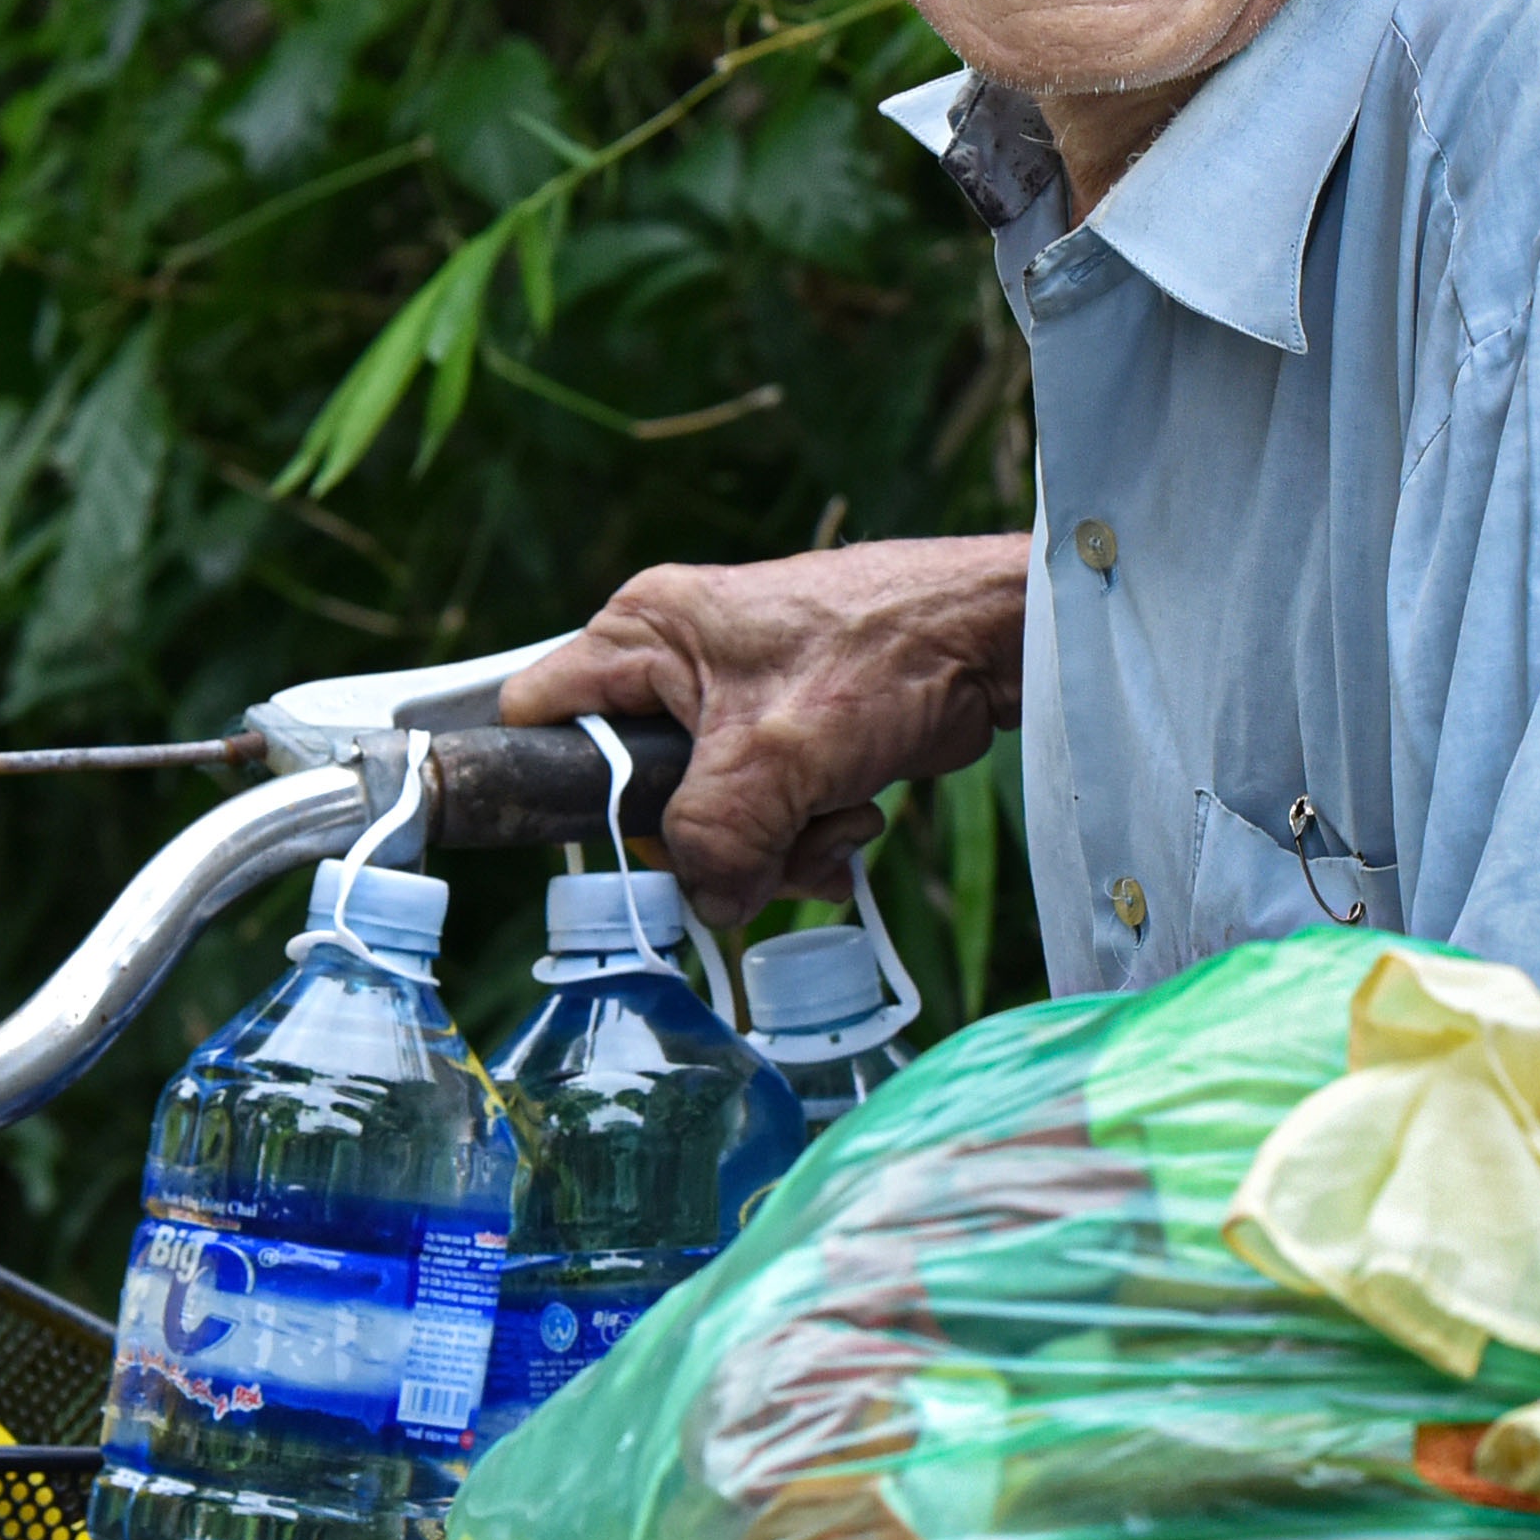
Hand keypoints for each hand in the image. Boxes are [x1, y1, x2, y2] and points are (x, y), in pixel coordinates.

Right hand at [496, 537, 1027, 919]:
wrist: (994, 642)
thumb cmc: (883, 655)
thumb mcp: (773, 757)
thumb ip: (714, 839)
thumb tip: (706, 904)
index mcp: (643, 634)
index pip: (545, 715)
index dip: (560, 784)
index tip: (612, 841)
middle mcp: (675, 661)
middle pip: (639, 792)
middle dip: (710, 839)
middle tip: (763, 847)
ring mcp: (732, 702)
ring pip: (710, 817)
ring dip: (773, 845)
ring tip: (833, 822)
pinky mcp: (785, 735)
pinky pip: (765, 815)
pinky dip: (808, 834)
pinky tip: (854, 820)